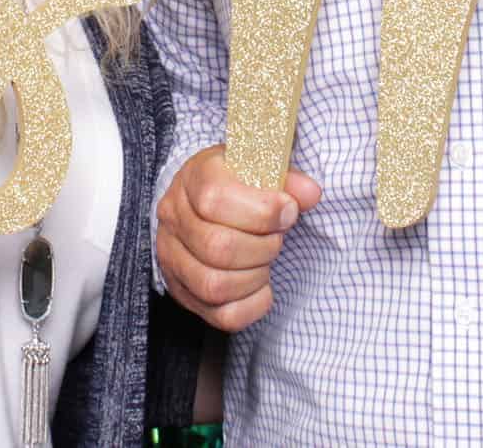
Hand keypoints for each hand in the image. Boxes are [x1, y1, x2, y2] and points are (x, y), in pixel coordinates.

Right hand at [156, 145, 319, 331]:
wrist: (201, 201)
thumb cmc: (235, 183)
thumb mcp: (258, 166)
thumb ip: (287, 179)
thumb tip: (309, 193)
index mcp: (193, 179)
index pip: (216, 200)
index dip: (262, 211)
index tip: (288, 210)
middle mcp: (174, 218)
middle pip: (217, 248)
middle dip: (263, 247)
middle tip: (276, 237)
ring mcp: (172, 258)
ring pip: (215, 286)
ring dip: (255, 276)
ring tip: (265, 259)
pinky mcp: (183, 292)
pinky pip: (222, 316)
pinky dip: (253, 305)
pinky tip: (261, 283)